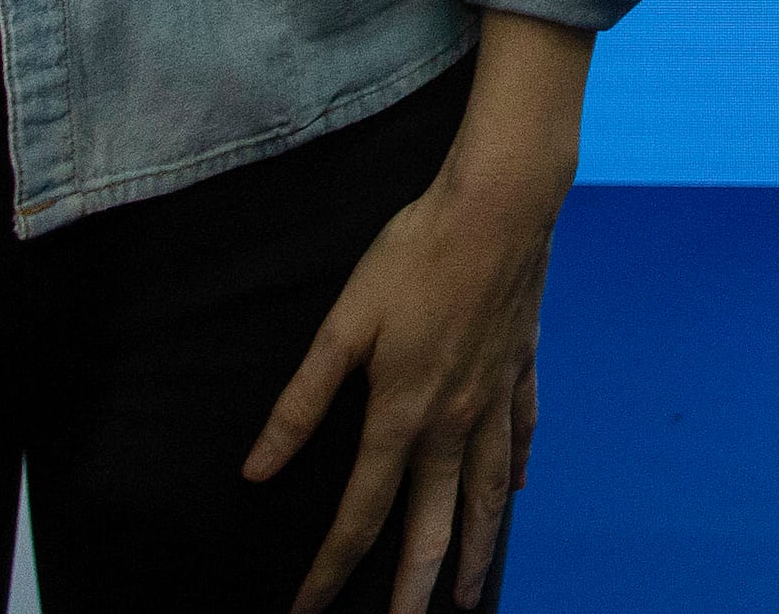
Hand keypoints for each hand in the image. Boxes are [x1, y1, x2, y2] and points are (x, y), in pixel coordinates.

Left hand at [247, 158, 564, 613]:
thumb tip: (258, 467)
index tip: (308, 610)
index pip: (360, 513)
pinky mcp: (521, 367)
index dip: (330, 568)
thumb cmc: (415, 254)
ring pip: (485, 494)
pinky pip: (519, 434)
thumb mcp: (344, 323)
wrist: (500, 206)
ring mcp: (494, 398)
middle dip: (415, 586)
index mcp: (401, 414)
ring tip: (467, 592)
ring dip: (474, 549)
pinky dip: (513, 471)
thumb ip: (302, 401)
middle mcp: (452, 421)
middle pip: (432, 523)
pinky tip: (512, 492)